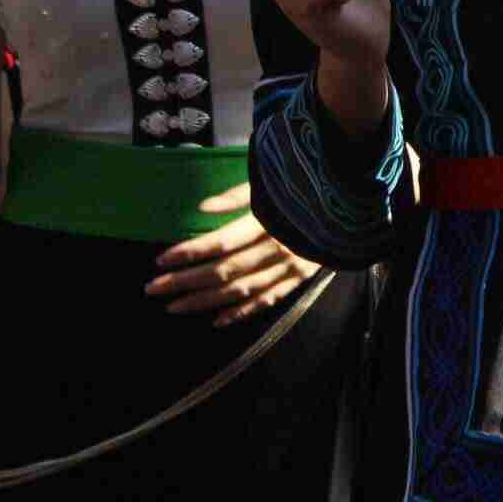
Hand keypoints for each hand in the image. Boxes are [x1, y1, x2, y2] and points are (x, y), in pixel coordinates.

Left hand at [144, 183, 320, 327]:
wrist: (348, 203)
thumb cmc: (303, 186)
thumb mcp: (271, 181)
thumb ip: (238, 195)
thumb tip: (202, 209)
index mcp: (271, 220)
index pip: (222, 242)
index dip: (190, 252)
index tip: (160, 259)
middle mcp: (280, 248)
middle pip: (225, 271)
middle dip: (186, 281)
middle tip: (154, 288)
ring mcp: (290, 268)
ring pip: (241, 291)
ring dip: (204, 301)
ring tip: (173, 306)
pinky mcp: (299, 280)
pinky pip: (265, 301)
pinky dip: (240, 313)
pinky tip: (215, 320)